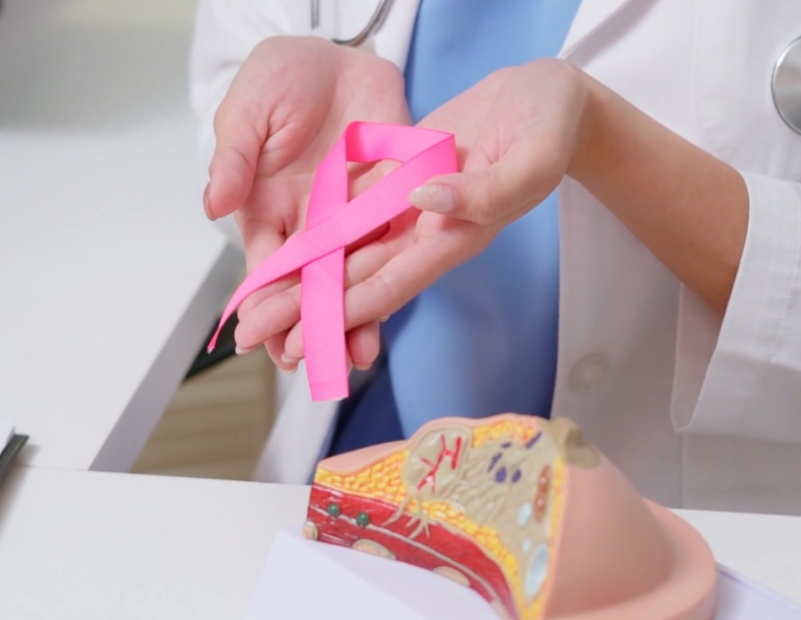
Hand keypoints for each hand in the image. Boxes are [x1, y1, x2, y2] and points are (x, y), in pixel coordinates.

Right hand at [207, 36, 409, 371]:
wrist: (339, 49)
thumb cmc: (280, 77)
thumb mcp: (247, 113)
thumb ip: (234, 160)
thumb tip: (214, 205)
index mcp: (268, 211)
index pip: (265, 270)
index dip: (262, 305)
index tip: (258, 340)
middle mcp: (311, 224)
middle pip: (310, 287)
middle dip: (309, 327)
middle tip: (311, 366)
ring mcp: (354, 216)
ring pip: (353, 277)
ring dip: (353, 317)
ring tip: (354, 356)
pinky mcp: (392, 199)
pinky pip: (394, 244)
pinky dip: (394, 276)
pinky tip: (395, 305)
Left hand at [245, 59, 592, 362]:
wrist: (552, 100)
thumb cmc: (551, 127)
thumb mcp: (530, 157)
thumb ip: (480, 190)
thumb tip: (423, 201)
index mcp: (456, 236)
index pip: (386, 284)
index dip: (337, 314)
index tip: (293, 339)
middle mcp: (426, 232)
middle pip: (353, 279)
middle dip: (301, 310)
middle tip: (248, 335)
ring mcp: (411, 208)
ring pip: (345, 252)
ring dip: (301, 279)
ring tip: (253, 304)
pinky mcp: (402, 180)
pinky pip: (352, 213)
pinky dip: (319, 235)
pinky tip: (284, 249)